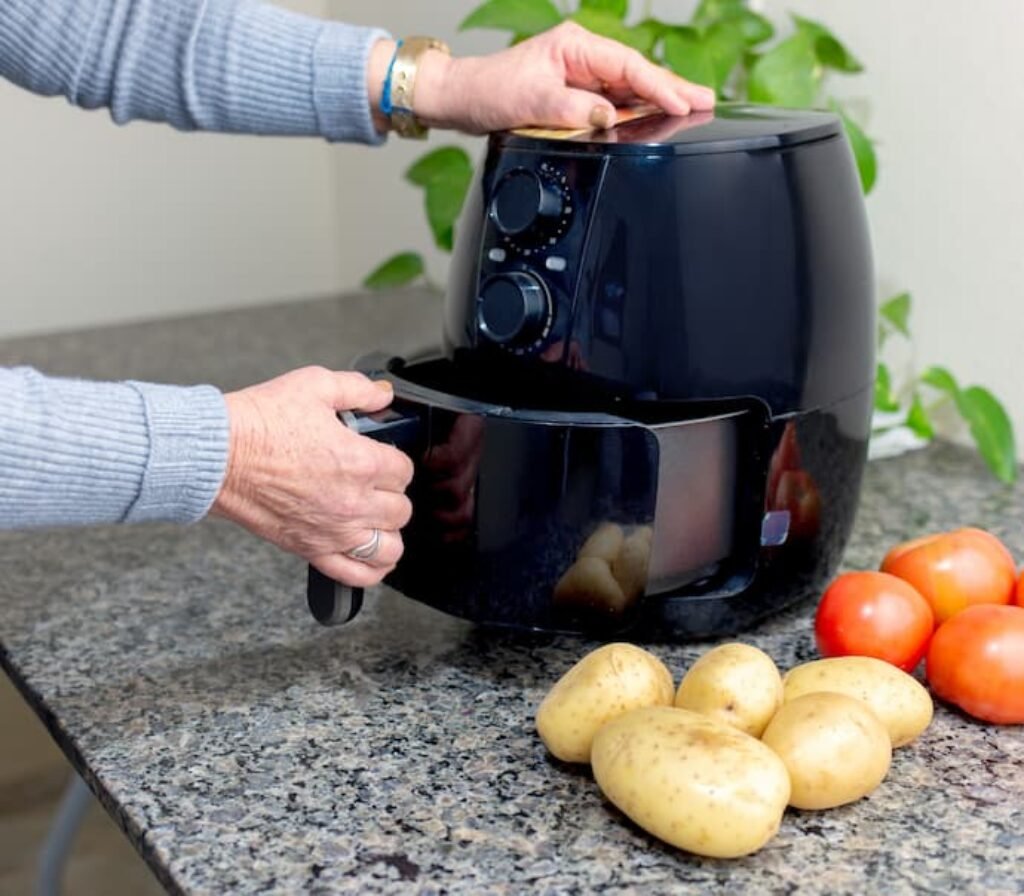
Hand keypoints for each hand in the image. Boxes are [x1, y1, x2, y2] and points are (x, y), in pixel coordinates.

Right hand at [211, 367, 413, 586]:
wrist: (217, 455)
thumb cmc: (259, 423)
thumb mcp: (315, 385)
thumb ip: (358, 388)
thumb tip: (383, 395)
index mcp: (360, 462)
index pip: (403, 471)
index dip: (394, 460)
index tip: (381, 457)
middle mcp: (353, 502)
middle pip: (400, 510)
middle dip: (391, 493)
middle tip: (374, 483)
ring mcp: (333, 531)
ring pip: (388, 547)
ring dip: (388, 532)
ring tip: (377, 520)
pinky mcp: (311, 549)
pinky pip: (357, 574)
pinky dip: (371, 570)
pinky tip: (371, 557)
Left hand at [369, 22, 714, 134]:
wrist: (460, 100)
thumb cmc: (488, 91)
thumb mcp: (532, 103)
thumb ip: (574, 110)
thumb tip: (608, 118)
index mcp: (575, 47)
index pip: (628, 67)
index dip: (658, 86)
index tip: (682, 101)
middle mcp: (581, 58)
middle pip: (636, 74)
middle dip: (672, 88)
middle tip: (707, 100)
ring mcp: (579, 76)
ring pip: (628, 89)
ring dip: (658, 100)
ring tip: (692, 108)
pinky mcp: (574, 95)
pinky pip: (612, 103)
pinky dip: (635, 111)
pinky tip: (655, 118)